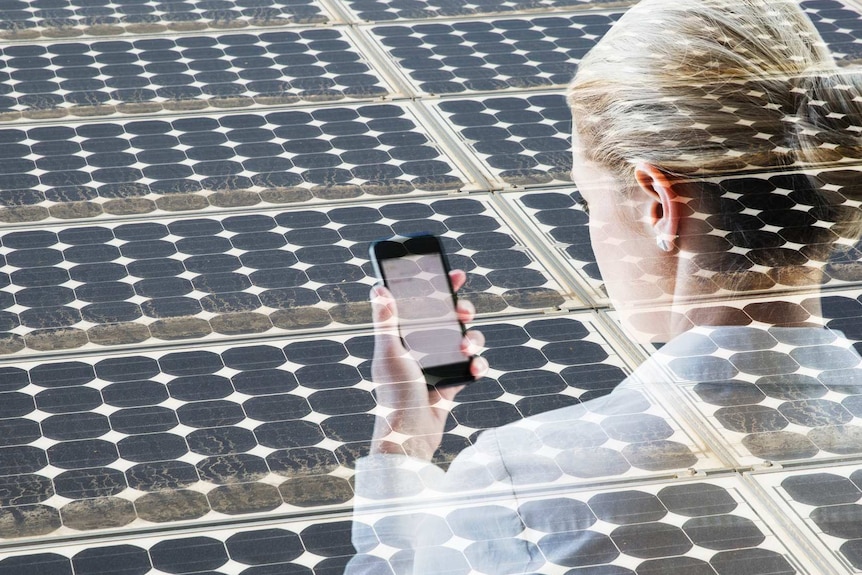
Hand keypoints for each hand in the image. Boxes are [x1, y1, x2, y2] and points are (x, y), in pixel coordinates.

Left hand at [369, 269, 486, 459]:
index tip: (452, 273)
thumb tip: (378, 289)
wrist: (410, 437)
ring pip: (463, 340)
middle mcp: (420, 348)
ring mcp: (437, 365)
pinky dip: (477, 365)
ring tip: (466, 348)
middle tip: (462, 311)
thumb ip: (385, 322)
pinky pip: (471, 367)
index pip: (420, 304)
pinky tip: (473, 368)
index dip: (436, 287)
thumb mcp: (389, 354)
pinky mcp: (450, 384)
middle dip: (459, 311)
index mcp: (402, 338)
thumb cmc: (394, 395)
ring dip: (471, 338)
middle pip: (446, 318)